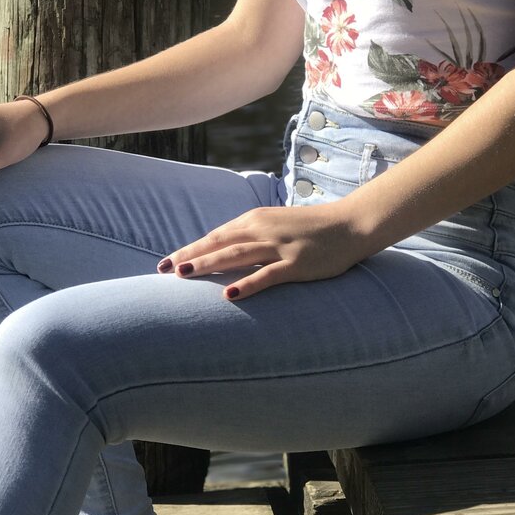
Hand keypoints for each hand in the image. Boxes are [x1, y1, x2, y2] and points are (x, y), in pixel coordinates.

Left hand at [156, 204, 369, 301]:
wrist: (350, 225)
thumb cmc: (312, 228)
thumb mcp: (276, 225)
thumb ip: (252, 236)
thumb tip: (224, 251)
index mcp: (255, 220)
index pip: (215, 236)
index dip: (189, 249)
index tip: (165, 262)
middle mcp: (263, 230)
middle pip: (219, 243)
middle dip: (190, 256)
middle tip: (163, 271)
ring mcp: (279, 247)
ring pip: (236, 255)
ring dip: (208, 264)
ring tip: (183, 275)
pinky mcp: (297, 264)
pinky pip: (267, 275)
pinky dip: (247, 284)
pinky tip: (229, 294)